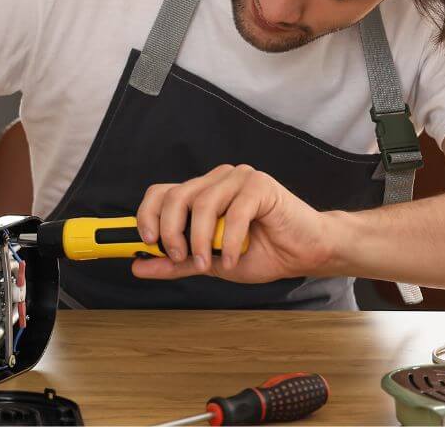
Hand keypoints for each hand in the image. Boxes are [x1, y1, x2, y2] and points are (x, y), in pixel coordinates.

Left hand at [131, 164, 335, 283]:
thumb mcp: (210, 263)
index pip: (161, 192)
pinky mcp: (261, 185)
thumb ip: (177, 262)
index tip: (148, 243)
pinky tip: (234, 259)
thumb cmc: (261, 253)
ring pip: (203, 202)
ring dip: (201, 239)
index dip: (147, 215)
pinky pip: (236, 211)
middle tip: (180, 257)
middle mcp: (216, 180)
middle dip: (171, 231)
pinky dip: (230, 240)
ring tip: (209, 263)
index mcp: (201, 193)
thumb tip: (139, 267)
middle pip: (176, 195)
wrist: (305, 253)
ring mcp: (238, 178)